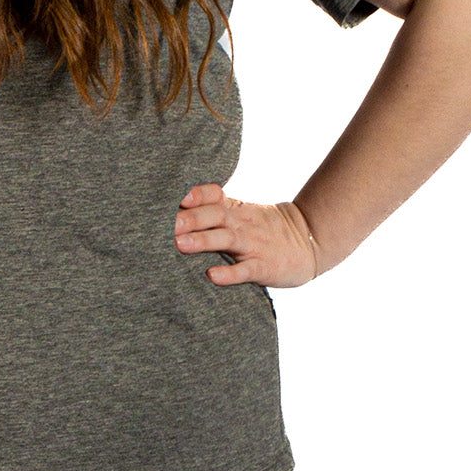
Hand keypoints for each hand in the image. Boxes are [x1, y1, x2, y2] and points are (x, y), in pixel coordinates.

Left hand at [174, 184, 319, 288]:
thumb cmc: (263, 228)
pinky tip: (212, 276)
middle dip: (188, 218)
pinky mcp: (263, 266)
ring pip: (226, 239)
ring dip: (202, 241)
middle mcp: (241, 223)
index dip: (194, 194)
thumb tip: (170, 210)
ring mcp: (253, 244)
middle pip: (213, 215)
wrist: (308, 240)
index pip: (212, 195)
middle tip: (162, 223)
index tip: (173, 195)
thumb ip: (210, 209)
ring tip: (179, 244)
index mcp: (233, 209)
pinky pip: (245, 270)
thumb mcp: (240, 212)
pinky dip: (229, 274)